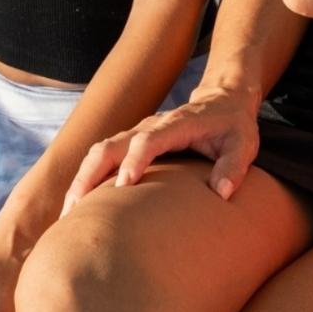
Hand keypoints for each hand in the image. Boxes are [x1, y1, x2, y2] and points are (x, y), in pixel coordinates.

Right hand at [61, 84, 259, 211]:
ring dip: (82, 179)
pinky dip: (87, 178)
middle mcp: (149, 126)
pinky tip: (79, 204)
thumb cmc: (233, 124)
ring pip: (100, 151)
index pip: (147, 140)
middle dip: (90, 175)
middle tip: (76, 209)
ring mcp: (137, 133)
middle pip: (110, 145)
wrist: (222, 98)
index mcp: (175, 125)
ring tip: (68, 213)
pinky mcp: (132, 142)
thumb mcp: (244, 143)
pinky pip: (103, 157)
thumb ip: (234, 166)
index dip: (134, 161)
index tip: (123, 186)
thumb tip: (221, 193)